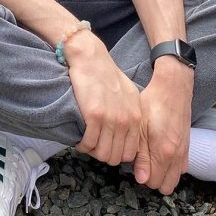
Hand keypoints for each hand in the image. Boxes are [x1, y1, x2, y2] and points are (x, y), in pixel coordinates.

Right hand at [66, 30, 142, 165]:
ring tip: (86, 143)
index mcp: (136, 116)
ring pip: (102, 153)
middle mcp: (126, 120)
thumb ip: (130, 114)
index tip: (106, 147)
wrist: (91, 58)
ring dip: (92, 152)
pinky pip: (89, 143)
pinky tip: (79, 139)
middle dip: (103, 155)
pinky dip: (82, 145)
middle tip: (93, 146)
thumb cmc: (106, 74)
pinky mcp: (94, 115)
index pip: (130, 152)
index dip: (116, 154)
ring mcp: (111, 119)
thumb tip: (125, 133)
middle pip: (116, 157)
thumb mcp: (128, 94)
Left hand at [133, 61, 193, 193]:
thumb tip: (141, 179)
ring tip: (151, 160)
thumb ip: (141, 156)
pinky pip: (181, 168)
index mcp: (163, 153)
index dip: (141, 177)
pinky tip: (161, 154)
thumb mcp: (140, 128)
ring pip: (174, 178)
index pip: (152, 183)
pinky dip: (172, 167)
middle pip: (165, 186)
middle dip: (152, 179)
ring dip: (163, 174)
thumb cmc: (152, 104)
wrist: (173, 89)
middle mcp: (177, 156)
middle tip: (141, 164)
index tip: (134, 165)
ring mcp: (184, 152)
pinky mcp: (187, 147)